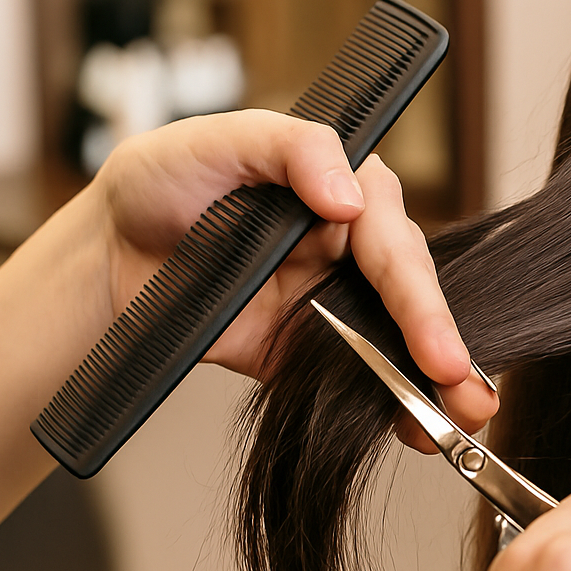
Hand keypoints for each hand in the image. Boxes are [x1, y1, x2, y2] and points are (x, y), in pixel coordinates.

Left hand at [89, 110, 496, 436]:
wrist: (107, 256)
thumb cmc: (161, 180)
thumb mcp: (215, 140)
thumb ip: (290, 149)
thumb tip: (349, 196)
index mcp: (343, 190)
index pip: (393, 242)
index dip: (417, 294)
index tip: (433, 341)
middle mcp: (350, 247)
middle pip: (411, 297)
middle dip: (442, 345)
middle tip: (463, 385)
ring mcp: (332, 302)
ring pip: (398, 342)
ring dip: (434, 384)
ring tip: (463, 420)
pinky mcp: (307, 350)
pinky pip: (357, 379)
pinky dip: (389, 406)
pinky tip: (416, 431)